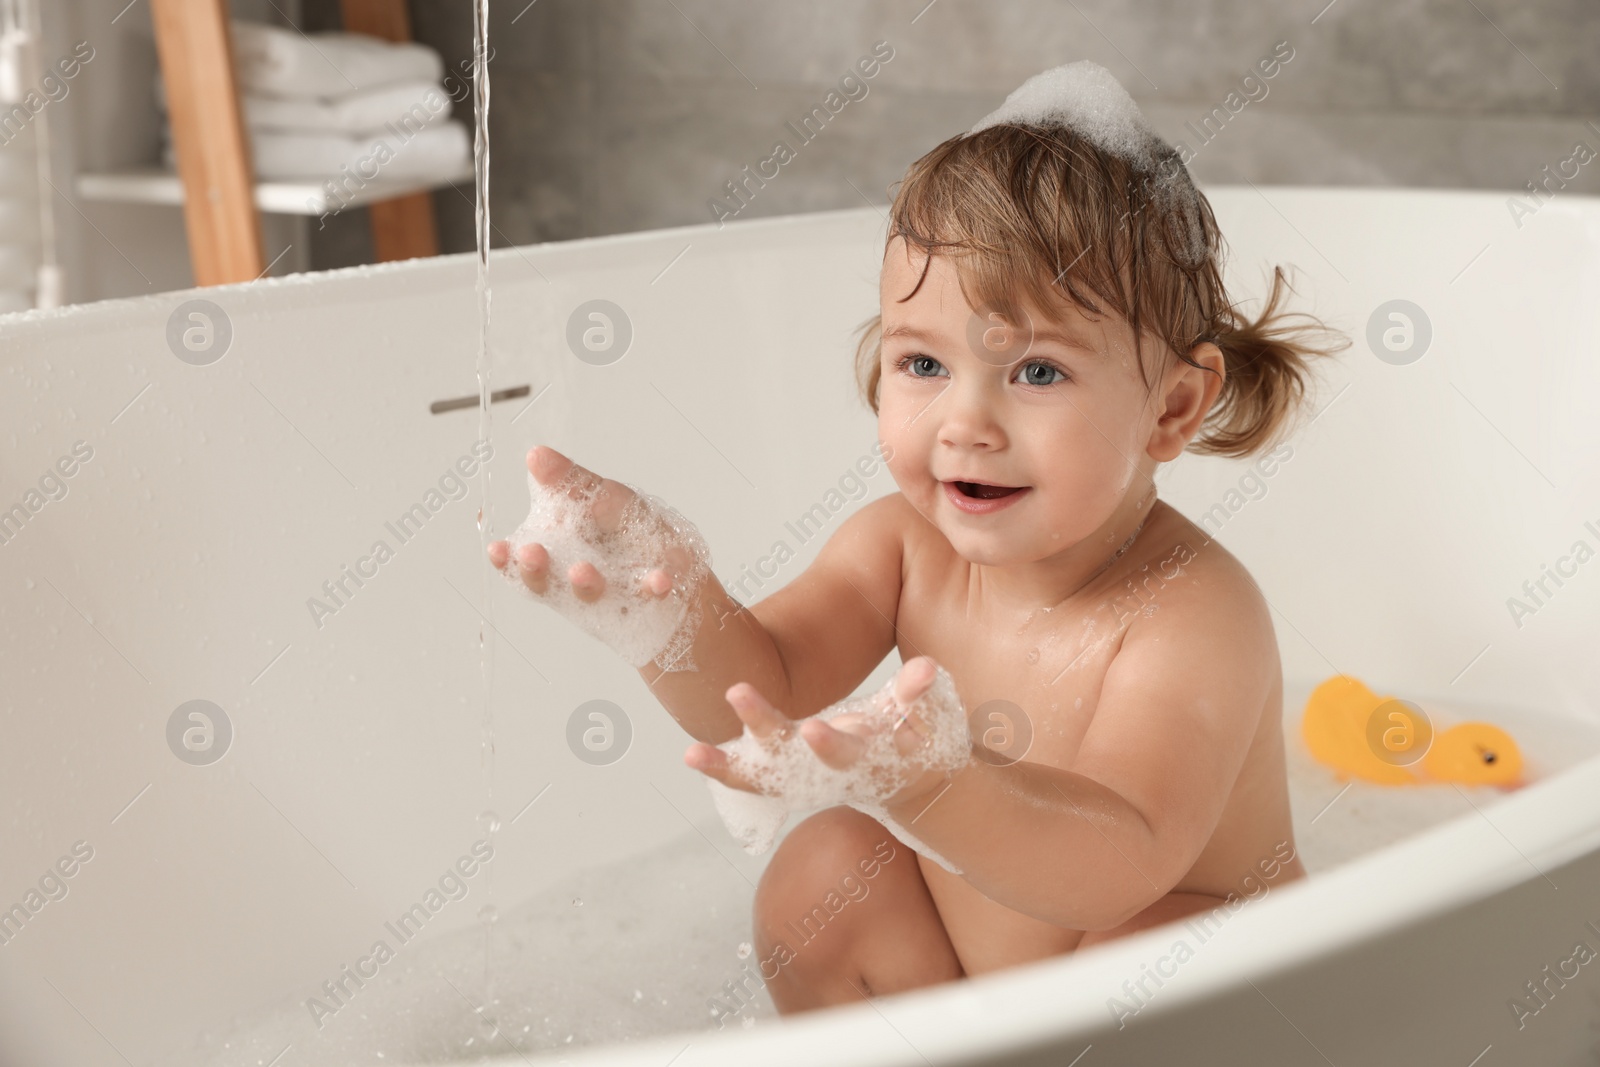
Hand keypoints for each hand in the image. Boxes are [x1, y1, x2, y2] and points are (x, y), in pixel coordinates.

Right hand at [487, 445, 711, 669]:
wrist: (683, 573)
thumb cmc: (636, 534)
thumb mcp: (609, 498)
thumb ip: (572, 484)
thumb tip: (535, 455)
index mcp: (560, 551)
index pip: (525, 556)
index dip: (508, 556)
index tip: (496, 548)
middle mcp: (575, 576)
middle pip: (547, 579)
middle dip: (536, 569)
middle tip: (532, 553)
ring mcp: (607, 596)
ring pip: (587, 593)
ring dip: (584, 582)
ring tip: (582, 570)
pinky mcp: (642, 606)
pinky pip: (645, 598)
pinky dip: (651, 587)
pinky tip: (659, 579)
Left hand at [685, 656, 963, 809]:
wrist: (900, 782)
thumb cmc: (907, 740)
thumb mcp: (918, 719)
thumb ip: (916, 695)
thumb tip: (928, 666)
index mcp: (860, 757)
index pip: (843, 752)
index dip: (829, 744)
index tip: (813, 729)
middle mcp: (824, 772)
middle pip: (788, 756)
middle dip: (762, 724)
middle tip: (737, 692)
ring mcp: (800, 777)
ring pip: (759, 776)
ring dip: (726, 767)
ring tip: (690, 754)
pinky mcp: (783, 778)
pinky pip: (748, 778)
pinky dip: (722, 769)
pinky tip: (691, 754)